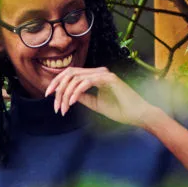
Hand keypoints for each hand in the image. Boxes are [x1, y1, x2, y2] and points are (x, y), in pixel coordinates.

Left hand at [44, 67, 158, 127]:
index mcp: (95, 76)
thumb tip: (67, 95)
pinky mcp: (109, 79)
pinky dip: (76, 93)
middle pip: (70, 73)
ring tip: (64, 109)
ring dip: (66, 95)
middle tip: (55, 106)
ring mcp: (104, 74)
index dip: (57, 82)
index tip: (48, 96)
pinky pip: (86, 82)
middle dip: (58, 88)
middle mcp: (99, 72)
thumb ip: (82, 97)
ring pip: (76, 78)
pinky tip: (72, 103)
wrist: (138, 114)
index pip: (71, 74)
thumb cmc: (120, 110)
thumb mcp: (96, 103)